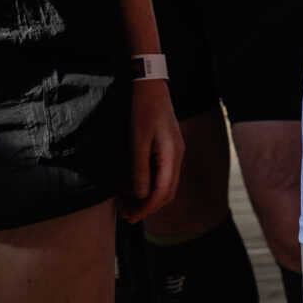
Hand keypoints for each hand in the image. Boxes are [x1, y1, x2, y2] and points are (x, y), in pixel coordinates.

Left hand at [121, 80, 184, 221]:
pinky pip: (161, 175)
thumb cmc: (143, 109)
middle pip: (166, 193)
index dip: (147, 208)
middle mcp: (177, 157)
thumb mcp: (137, 139)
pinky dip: (148, 185)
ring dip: (147, 198)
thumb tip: (142, 195)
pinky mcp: (168, 149)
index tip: (131, 217)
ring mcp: (174, 153)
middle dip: (147, 207)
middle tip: (126, 215)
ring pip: (164, 185)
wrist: (150, 85)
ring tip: (125, 205)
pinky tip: (133, 188)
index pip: (163, 192)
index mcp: (172, 155)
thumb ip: (140, 168)